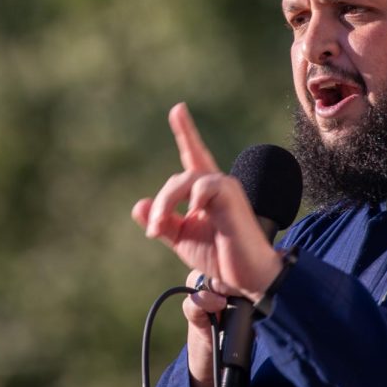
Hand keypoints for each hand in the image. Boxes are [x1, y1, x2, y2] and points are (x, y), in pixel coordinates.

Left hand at [132, 103, 280, 301]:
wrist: (245, 277)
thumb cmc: (219, 256)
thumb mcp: (182, 238)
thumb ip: (163, 222)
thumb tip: (140, 205)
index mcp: (205, 192)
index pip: (193, 156)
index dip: (186, 132)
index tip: (178, 108)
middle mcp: (216, 184)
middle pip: (179, 177)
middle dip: (163, 203)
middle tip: (153, 230)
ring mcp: (225, 187)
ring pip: (186, 179)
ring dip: (168, 204)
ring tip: (161, 229)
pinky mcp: (231, 195)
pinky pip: (205, 184)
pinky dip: (193, 199)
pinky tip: (195, 214)